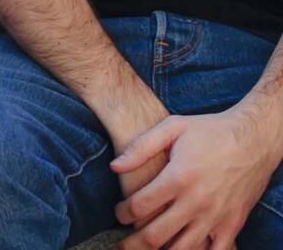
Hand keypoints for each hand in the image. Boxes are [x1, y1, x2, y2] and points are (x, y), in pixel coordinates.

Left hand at [112, 107, 278, 248]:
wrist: (252, 139)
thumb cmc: (209, 131)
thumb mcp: (172, 127)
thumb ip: (141, 147)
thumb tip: (114, 166)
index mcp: (178, 177)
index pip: (140, 206)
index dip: (122, 213)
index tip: (119, 212)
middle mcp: (195, 202)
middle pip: (156, 235)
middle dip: (134, 242)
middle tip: (124, 241)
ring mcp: (215, 217)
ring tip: (148, 247)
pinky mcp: (232, 226)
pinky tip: (182, 247)